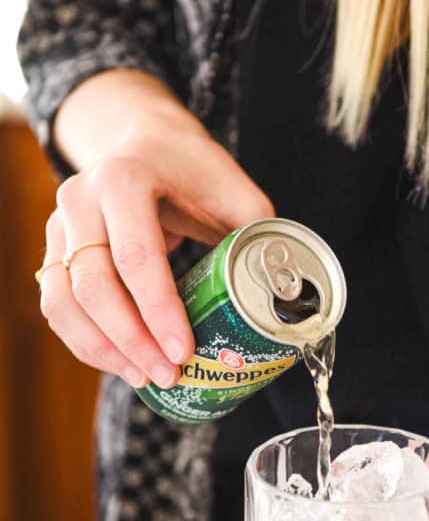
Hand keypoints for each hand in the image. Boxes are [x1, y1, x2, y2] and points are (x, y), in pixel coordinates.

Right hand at [39, 114, 272, 388]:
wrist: (143, 142)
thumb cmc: (193, 170)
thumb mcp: (234, 190)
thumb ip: (257, 235)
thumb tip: (283, 294)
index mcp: (125, 179)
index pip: (136, 256)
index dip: (159, 311)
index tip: (183, 352)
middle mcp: (81, 200)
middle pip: (94, 285)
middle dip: (132, 340)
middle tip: (168, 374)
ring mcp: (58, 226)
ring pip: (65, 301)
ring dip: (103, 349)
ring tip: (145, 378)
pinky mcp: (55, 251)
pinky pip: (58, 306)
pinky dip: (86, 342)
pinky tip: (121, 364)